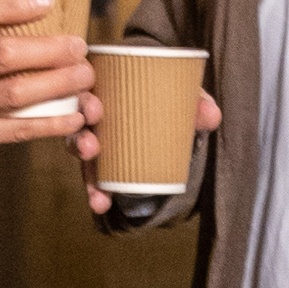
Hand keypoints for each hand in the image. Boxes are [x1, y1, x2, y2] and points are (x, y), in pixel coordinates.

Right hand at [0, 0, 95, 159]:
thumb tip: (44, 0)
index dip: (10, 6)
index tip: (47, 1)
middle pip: (1, 54)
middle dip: (47, 49)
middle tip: (78, 46)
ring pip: (14, 92)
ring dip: (55, 85)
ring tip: (85, 77)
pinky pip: (16, 131)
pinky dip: (46, 125)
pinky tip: (73, 119)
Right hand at [88, 85, 219, 217]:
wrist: (167, 101)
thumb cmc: (166, 89)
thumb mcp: (181, 91)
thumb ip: (197, 101)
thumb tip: (211, 116)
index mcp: (102, 83)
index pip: (83, 89)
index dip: (82, 100)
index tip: (95, 111)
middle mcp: (91, 109)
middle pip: (76, 124)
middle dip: (80, 138)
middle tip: (92, 147)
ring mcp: (93, 135)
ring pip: (81, 153)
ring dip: (87, 175)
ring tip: (97, 191)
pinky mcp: (99, 158)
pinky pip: (93, 174)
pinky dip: (96, 190)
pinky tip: (100, 204)